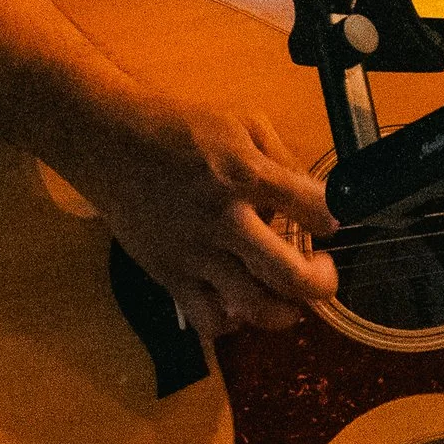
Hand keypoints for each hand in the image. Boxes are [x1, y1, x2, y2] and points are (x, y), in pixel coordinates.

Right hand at [66, 91, 339, 338]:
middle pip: (291, 276)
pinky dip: (233, 322)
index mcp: (246, 174)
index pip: (313, 209)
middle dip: (322, 282)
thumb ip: (282, 157)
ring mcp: (196, 252)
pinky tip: (238, 304)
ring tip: (288, 300)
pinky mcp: (169, 274)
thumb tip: (312, 197)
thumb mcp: (241, 121)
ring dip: (285, 311)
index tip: (329, 224)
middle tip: (323, 274)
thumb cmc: (180, 127)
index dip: (333, 220)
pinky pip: (210, 320)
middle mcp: (225, 219)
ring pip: (255, 307)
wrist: (111, 143)